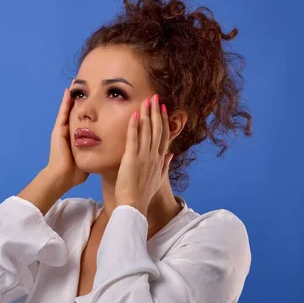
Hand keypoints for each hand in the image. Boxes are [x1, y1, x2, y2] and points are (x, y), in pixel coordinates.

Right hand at [45, 83, 89, 189]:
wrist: (62, 177)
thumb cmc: (75, 173)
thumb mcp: (89, 158)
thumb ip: (96, 153)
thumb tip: (109, 152)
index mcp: (75, 138)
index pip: (83, 120)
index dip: (88, 110)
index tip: (95, 99)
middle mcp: (67, 131)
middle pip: (75, 111)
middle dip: (80, 99)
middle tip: (85, 85)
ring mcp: (61, 129)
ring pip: (68, 108)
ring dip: (72, 96)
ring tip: (76, 82)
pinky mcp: (58, 129)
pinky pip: (63, 112)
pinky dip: (66, 101)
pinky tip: (70, 90)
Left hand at [115, 95, 173, 216]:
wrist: (134, 206)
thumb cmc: (143, 194)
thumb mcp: (158, 179)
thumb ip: (165, 165)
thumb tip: (171, 154)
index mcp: (160, 159)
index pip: (164, 135)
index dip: (164, 120)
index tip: (163, 108)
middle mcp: (154, 156)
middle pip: (157, 129)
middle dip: (156, 112)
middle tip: (155, 97)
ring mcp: (144, 157)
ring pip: (147, 131)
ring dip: (147, 114)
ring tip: (146, 100)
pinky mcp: (132, 159)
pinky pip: (133, 139)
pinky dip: (135, 126)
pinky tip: (135, 115)